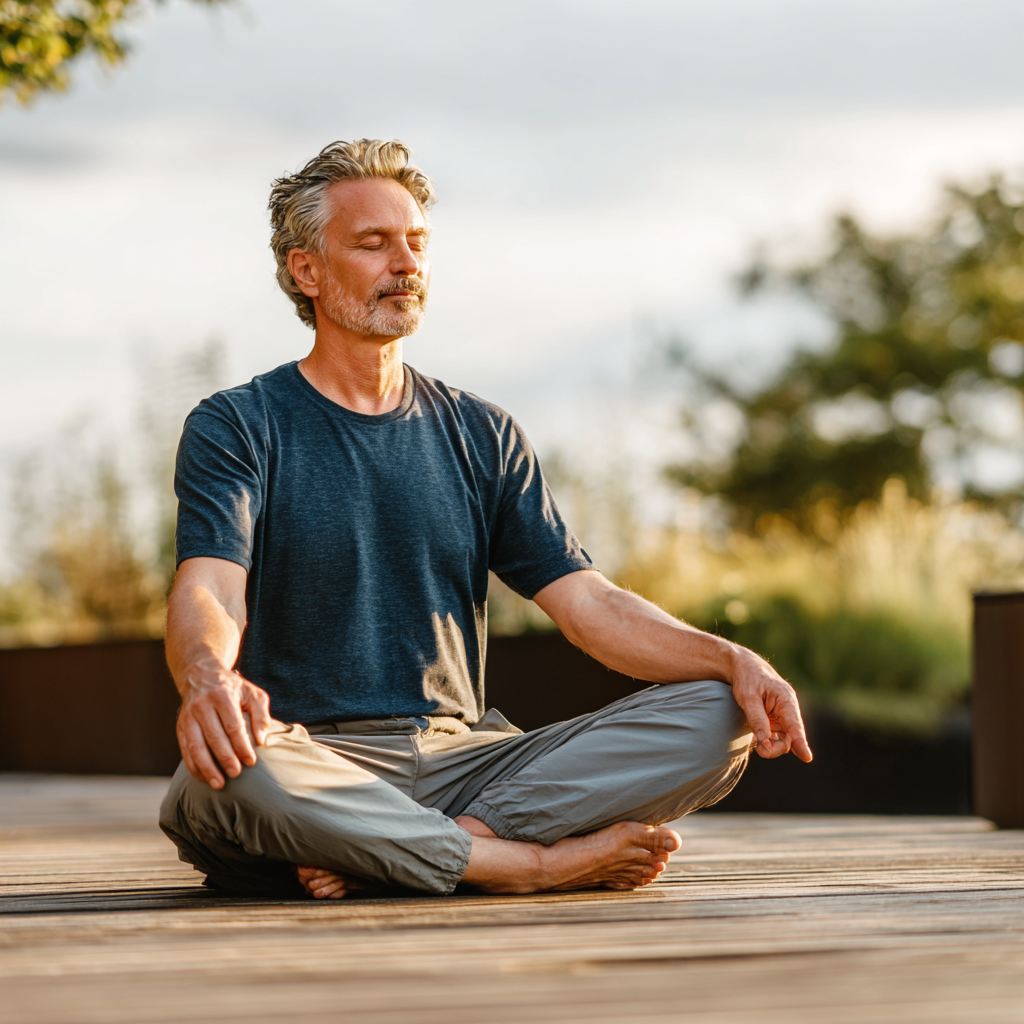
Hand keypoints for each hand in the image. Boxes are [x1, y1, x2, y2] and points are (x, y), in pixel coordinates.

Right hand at [176, 658, 271, 788]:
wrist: (201, 676)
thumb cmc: (233, 689)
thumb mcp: (252, 694)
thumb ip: (261, 716)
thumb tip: (261, 741)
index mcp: (222, 696)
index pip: (233, 725)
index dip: (242, 745)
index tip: (251, 762)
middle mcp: (202, 706)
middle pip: (214, 737)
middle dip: (225, 759)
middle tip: (236, 774)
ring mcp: (188, 717)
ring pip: (196, 746)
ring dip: (207, 768)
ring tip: (219, 784)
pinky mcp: (180, 727)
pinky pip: (185, 750)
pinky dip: (194, 766)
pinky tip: (204, 778)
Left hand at [728, 647, 812, 761]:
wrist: (743, 667)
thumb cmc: (747, 679)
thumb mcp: (748, 698)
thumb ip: (757, 720)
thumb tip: (765, 743)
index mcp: (786, 700)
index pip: (795, 726)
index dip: (801, 743)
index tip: (807, 758)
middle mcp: (787, 709)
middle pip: (789, 737)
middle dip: (776, 748)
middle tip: (760, 751)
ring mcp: (782, 715)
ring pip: (782, 739)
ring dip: (771, 746)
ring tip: (756, 745)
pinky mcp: (774, 720)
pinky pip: (775, 736)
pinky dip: (767, 741)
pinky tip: (757, 741)